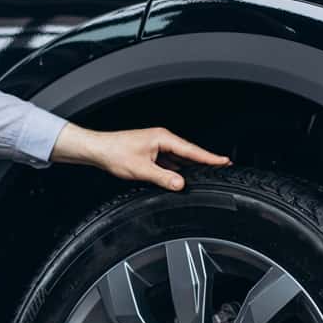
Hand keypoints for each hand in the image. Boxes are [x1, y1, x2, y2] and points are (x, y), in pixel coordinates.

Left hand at [50, 122, 230, 190]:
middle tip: (222, 168)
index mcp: (162, 138)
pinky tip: (180, 177)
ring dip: (190, 167)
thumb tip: (180, 184)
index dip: (209, 157)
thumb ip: (163, 178)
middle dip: (204, 161)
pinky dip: (176, 169)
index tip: (224, 161)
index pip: (191, 150)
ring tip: (206, 174)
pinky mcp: (150, 153)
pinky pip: (169, 162)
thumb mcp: (141, 169)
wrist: (97, 149)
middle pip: (188, 153)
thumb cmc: (114, 153)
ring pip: (178, 159)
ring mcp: (156, 146)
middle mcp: (161, 139)